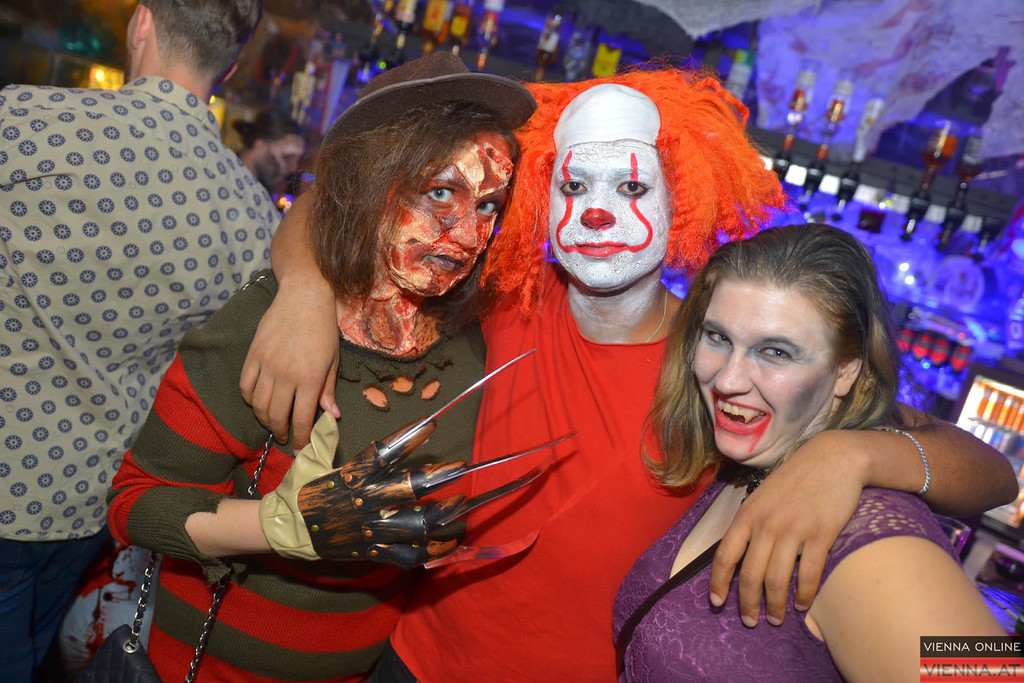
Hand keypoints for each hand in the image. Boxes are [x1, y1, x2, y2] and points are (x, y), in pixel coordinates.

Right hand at [240, 271, 339, 448]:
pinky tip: (258, 402)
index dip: (299, 439)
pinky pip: (245, 386)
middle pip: (277, 416)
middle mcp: (286, 375)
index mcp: (309, 379)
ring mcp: (266, 365)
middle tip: (284, 437)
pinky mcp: (253, 355)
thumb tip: (332, 416)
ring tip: (272, 423)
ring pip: (259, 405)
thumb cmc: (323, 329)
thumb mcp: (332, 360)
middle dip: (280, 432)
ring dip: (265, 419)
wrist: (304, 297)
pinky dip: (250, 399)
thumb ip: (328, 390)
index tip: (299, 448)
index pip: (301, 420)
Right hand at [260, 412, 464, 568]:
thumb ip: (324, 437)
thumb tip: (331, 415)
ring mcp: (369, 527)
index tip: (431, 425)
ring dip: (440, 516)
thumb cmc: (299, 489)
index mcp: (352, 475)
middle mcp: (365, 500)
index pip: (384, 452)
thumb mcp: (309, 459)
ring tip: (461, 506)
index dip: (409, 438)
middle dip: (436, 478)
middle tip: (461, 468)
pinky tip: (449, 545)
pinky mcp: (371, 550)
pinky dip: (429, 552)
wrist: (285, 528)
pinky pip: (405, 555)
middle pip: (407, 489)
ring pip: (412, 525)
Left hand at [709, 430, 866, 625]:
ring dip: (775, 605)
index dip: (718, 582)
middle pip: (749, 575)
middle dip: (747, 604)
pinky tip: (802, 605)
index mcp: (748, 514)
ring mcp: (793, 530)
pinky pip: (808, 574)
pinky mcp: (821, 534)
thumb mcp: (762, 495)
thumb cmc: (796, 478)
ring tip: (777, 619)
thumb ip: (751, 522)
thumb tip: (739, 552)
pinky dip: (804, 595)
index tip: (717, 603)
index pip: (725, 555)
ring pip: (776, 580)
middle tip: (750, 621)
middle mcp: (766, 524)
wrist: (833, 459)